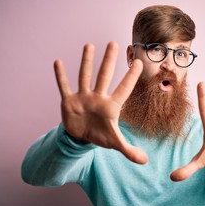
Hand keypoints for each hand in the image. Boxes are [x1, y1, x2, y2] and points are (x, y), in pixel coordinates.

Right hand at [54, 41, 147, 163]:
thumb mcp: (115, 143)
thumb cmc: (101, 136)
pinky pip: (64, 86)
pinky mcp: (69, 101)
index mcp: (111, 106)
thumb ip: (130, 151)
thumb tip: (146, 162)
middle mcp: (98, 97)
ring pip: (85, 76)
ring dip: (86, 62)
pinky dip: (61, 76)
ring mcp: (83, 97)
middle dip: (109, 60)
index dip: (131, 77)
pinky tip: (58, 62)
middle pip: (105, 76)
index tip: (139, 63)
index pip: (124, 89)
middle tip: (114, 43)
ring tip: (89, 45)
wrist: (82, 137)